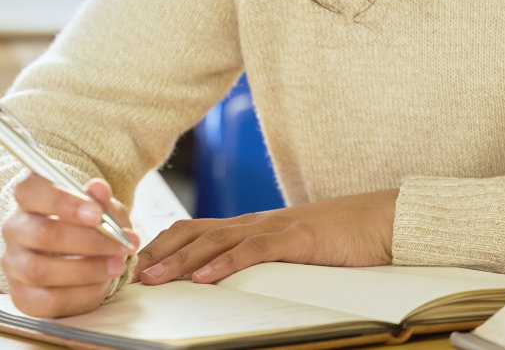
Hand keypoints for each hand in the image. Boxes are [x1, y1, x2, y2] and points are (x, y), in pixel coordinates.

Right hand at [1, 174, 138, 317]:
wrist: (77, 261)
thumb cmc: (85, 228)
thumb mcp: (99, 210)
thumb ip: (100, 200)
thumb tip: (99, 189)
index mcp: (29, 198)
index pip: (31, 191)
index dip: (62, 201)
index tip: (97, 214)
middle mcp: (15, 229)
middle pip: (41, 233)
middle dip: (87, 241)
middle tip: (120, 244)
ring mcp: (14, 264)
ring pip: (40, 270)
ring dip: (86, 270)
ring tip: (117, 265)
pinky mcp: (22, 296)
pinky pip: (48, 300)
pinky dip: (81, 294)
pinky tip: (102, 284)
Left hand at [134, 189, 398, 285]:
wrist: (378, 221)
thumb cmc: (336, 240)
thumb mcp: (287, 252)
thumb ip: (257, 260)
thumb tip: (223, 282)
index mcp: (248, 226)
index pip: (192, 230)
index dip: (160, 246)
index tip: (132, 266)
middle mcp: (252, 222)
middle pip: (192, 231)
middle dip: (157, 252)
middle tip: (127, 274)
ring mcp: (273, 228)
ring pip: (215, 240)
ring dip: (179, 261)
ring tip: (153, 278)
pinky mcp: (296, 239)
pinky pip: (254, 251)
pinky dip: (226, 263)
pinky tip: (205, 278)